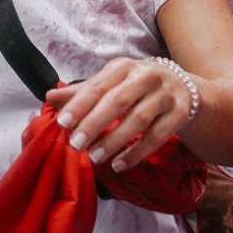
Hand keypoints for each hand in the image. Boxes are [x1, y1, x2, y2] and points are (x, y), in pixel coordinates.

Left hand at [44, 57, 191, 170]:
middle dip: (94, 123)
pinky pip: (157, 136)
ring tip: (94, 157)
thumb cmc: (137, 86)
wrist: (183, 88)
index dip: (80, 105)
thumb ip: (82, 92)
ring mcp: (165, 94)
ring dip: (114, 141)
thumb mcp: (111, 83)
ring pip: (138, 119)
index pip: (98, 86)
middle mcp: (146, 76)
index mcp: (123, 67)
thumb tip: (50, 97)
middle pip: (118, 101)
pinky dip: (137, 152)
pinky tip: (119, 164)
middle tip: (75, 144)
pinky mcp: (179, 113)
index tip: (62, 123)